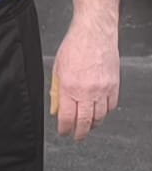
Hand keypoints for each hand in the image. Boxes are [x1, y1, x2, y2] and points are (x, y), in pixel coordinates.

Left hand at [50, 21, 119, 140]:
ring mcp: (103, 90)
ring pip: (100, 117)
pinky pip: (111, 106)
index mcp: (70, 87)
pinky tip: (99, 111)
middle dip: (80, 133)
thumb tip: (56, 108)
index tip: (63, 132)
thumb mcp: (58, 68)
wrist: (94, 34)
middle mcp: (87, 91)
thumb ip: (57, 90)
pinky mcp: (114, 86)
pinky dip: (105, 112)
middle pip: (86, 122)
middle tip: (77, 136)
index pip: (67, 117)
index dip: (65, 129)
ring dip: (93, 124)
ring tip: (88, 126)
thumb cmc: (74, 46)